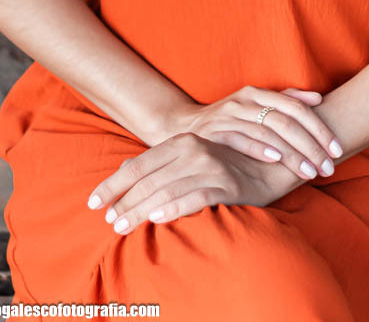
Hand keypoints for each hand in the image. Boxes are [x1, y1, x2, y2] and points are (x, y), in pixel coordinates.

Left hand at [87, 131, 306, 235]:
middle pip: (147, 179)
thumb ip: (162, 164)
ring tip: (122, 226)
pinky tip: (158, 218)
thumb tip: (126, 174)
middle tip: (106, 221)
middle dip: (123, 201)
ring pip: (166, 190)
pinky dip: (175, 207)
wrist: (276, 161)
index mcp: (182, 142)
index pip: (138, 164)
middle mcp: (193, 150)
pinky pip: (195, 197)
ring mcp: (210, 166)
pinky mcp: (227, 185)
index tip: (93, 202)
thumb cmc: (229, 163)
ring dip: (140, 209)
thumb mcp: (193, 157)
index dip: (113, 184)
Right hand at [171, 84, 342, 180]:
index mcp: (258, 93)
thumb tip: (319, 97)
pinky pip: (241, 139)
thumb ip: (286, 100)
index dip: (319, 128)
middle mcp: (244, 100)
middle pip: (286, 121)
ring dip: (292, 153)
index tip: (338, 149)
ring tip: (311, 171)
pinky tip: (277, 160)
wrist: (183, 127)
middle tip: (329, 167)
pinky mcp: (214, 133)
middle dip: (311, 145)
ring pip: (268, 132)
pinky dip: (260, 149)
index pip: (297, 107)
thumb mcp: (256, 105)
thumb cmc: (230, 119)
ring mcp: (228, 116)